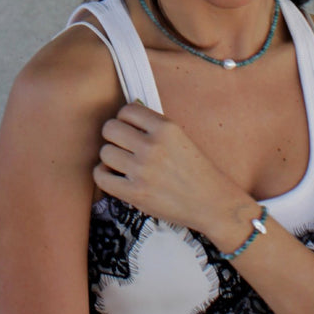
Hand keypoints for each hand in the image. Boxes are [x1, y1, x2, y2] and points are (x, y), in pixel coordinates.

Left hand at [95, 101, 245, 232]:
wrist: (213, 203)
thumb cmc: (197, 171)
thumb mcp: (181, 138)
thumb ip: (154, 128)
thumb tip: (125, 118)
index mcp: (166, 128)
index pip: (126, 110)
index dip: (124, 119)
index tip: (128, 128)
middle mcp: (153, 146)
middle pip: (110, 129)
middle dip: (113, 136)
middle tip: (122, 146)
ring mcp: (143, 170)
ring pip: (105, 152)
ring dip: (110, 157)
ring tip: (122, 163)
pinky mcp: (135, 193)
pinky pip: (101, 177)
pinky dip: (104, 175)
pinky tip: (115, 176)